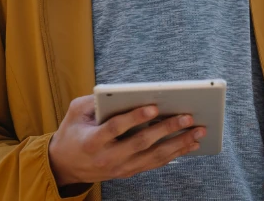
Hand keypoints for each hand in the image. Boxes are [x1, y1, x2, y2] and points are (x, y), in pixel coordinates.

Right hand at [48, 94, 205, 186]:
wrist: (65, 166)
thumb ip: (95, 101)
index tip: (154, 106)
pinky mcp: (129, 172)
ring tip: (198, 132)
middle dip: (166, 129)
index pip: (116, 128)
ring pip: (154, 156)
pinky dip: (175, 154)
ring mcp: (120, 168)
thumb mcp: (75, 112)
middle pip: (141, 143)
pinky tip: (190, 144)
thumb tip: (122, 92)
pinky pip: (155, 163)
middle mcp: (108, 157)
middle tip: (187, 117)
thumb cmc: (72, 132)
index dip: (135, 117)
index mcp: (92, 141)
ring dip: (179, 144)